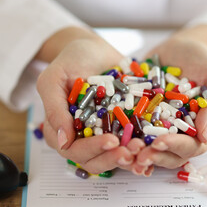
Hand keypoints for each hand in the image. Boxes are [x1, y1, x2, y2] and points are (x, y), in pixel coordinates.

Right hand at [36, 27, 143, 173]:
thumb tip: (63, 141)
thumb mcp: (54, 79)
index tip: (111, 141)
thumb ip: (55, 108)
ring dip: (128, 156)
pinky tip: (152, 145)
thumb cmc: (70, 60)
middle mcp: (81, 135)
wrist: (93, 48)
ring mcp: (102, 131)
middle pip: (94, 158)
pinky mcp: (120, 125)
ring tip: (143, 148)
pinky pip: (129, 140)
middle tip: (131, 150)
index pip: (73, 149)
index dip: (92, 149)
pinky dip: (140, 146)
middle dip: (113, 157)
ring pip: (113, 154)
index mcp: (60, 128)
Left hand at [134, 25, 206, 169]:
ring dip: (137, 152)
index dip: (176, 147)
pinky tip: (112, 136)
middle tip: (137, 154)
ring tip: (124, 149)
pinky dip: (124, 135)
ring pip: (150, 147)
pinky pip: (134, 129)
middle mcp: (182, 133)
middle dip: (154, 156)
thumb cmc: (206, 62)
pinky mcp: (144, 117)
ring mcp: (162, 126)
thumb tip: (205, 136)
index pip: (192, 146)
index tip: (159, 142)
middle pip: (170, 154)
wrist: (182, 47)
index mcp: (204, 129)